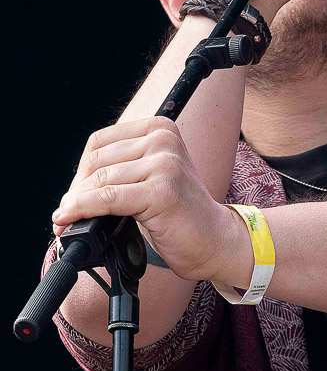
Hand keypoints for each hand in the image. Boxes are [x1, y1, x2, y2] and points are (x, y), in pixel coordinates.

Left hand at [51, 117, 235, 281]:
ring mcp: (165, 164)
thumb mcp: (152, 178)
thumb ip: (122, 169)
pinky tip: (71, 220)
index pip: (100, 142)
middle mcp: (164, 140)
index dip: (81, 170)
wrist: (214, 241)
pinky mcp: (162, 191)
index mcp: (161, 129)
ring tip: (67, 221)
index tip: (73, 195)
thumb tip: (73, 188)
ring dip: (76, 204)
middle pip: (98, 161)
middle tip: (67, 213)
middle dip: (76, 190)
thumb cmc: (180, 214)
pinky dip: (83, 210)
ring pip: (101, 180)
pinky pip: (108, 198)